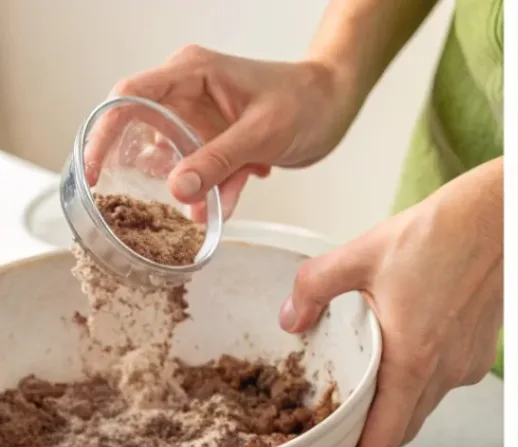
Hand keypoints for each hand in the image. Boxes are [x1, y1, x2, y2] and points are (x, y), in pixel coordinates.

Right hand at [87, 45, 356, 216]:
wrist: (336, 106)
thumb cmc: (304, 102)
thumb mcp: (259, 135)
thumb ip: (217, 162)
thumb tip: (176, 191)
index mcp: (190, 73)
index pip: (129, 98)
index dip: (104, 132)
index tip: (94, 170)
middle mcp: (190, 93)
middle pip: (148, 133)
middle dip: (152, 172)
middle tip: (145, 207)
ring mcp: (205, 120)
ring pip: (181, 161)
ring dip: (190, 191)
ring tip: (202, 215)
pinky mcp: (223, 143)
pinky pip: (209, 173)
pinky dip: (216, 193)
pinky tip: (222, 211)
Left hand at [279, 159, 502, 446]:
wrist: (497, 220)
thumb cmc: (440, 234)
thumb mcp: (361, 254)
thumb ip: (315, 288)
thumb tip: (291, 320)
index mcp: (412, 361)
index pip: (381, 442)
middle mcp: (441, 375)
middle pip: (400, 434)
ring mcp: (462, 368)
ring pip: (419, 411)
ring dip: (390, 420)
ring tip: (357, 415)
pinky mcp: (474, 355)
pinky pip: (438, 387)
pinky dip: (413, 389)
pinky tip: (396, 364)